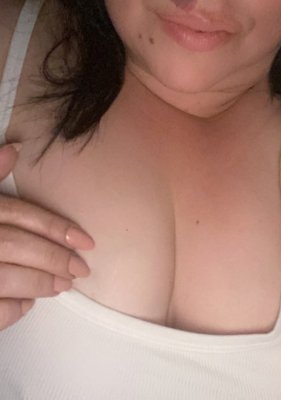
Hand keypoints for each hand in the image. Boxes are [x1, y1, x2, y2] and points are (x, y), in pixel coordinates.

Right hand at [0, 142, 94, 329]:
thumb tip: (14, 148)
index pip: (20, 215)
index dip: (57, 228)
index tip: (86, 242)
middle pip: (17, 246)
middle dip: (54, 259)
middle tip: (80, 269)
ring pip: (6, 278)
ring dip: (40, 283)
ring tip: (63, 285)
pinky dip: (12, 308)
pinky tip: (26, 303)